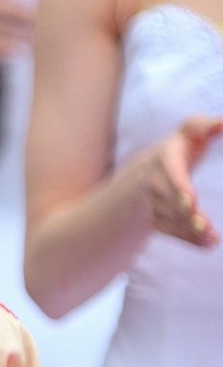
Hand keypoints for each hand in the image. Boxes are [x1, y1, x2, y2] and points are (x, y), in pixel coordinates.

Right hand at [141, 117, 221, 250]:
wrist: (151, 168)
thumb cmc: (181, 147)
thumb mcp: (190, 132)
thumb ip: (202, 125)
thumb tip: (220, 122)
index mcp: (166, 156)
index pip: (170, 170)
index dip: (178, 186)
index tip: (191, 201)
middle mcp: (154, 179)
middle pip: (166, 198)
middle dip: (183, 213)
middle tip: (203, 224)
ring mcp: (153, 201)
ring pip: (168, 218)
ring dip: (190, 229)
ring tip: (212, 236)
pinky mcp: (157, 218)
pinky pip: (171, 231)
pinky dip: (189, 239)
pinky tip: (208, 243)